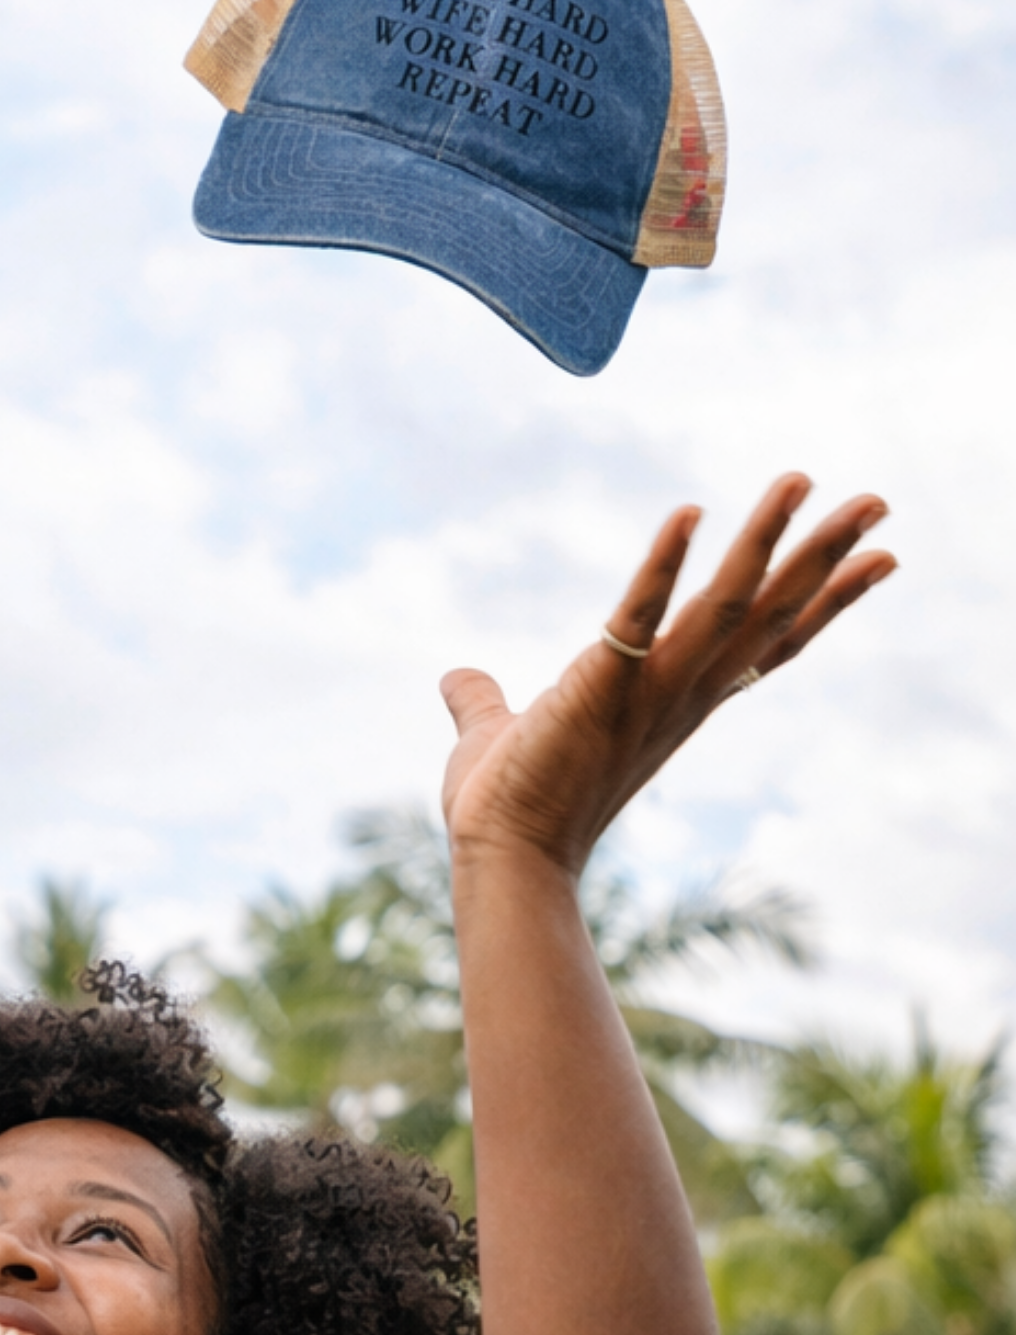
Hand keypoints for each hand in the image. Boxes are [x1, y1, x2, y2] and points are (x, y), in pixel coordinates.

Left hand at [438, 475, 894, 878]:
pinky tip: (688, 513)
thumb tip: (457, 679)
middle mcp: (683, 693)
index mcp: (675, 700)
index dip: (822, 599)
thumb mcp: (498, 734)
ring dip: (770, 540)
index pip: (767, 641)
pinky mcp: (605, 683)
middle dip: (828, 553)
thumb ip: (485, 700)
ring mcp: (652, 690)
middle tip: (878, 499)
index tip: (874, 557)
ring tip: (804, 480)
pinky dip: (663, 563)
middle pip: (773, 612)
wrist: (502, 854)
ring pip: (732, 603)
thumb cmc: (511, 804)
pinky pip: (640, 613)